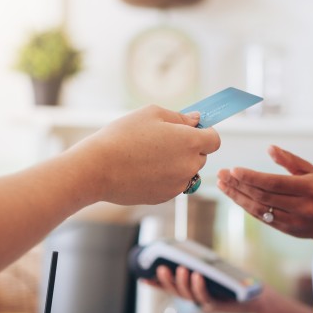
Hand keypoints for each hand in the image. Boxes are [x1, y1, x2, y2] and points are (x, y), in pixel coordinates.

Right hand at [73, 105, 220, 204]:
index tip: (191, 129)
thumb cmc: (122, 136)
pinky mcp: (165, 197)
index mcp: (190, 142)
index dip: (205, 133)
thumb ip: (180, 117)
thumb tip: (197, 121)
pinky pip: (173, 184)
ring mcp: (178, 184)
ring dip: (177, 163)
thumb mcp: (151, 114)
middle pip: (201, 156)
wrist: (97, 169)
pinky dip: (164, 177)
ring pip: (187, 172)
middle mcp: (189, 166)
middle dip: (189, 148)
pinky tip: (143, 169)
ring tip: (149, 155)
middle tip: (163, 140)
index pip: (214, 140)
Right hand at [147, 265, 257, 312]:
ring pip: (188, 295)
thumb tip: (189, 252)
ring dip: (182, 282)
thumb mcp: (216, 272)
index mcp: (193, 291)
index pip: (171, 288)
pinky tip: (197, 275)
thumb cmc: (235, 282)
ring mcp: (205, 303)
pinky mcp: (217, 306)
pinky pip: (205, 296)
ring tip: (180, 269)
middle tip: (159, 268)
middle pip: (176, 292)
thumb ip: (202, 266)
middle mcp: (196, 299)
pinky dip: (199, 286)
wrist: (256, 297)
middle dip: (166, 281)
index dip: (157, 285)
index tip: (142, 278)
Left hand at [217, 145, 312, 241]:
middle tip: (222, 174)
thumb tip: (269, 148)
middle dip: (239, 185)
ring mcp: (292, 221)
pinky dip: (246, 206)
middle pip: (263, 196)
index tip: (234, 169)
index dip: (252, 177)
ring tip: (222, 184)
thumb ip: (290, 160)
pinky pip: (261, 217)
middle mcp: (301, 206)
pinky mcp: (285, 230)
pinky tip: (234, 195)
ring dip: (237, 197)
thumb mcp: (311, 171)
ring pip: (259, 209)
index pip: (274, 183)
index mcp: (309, 188)